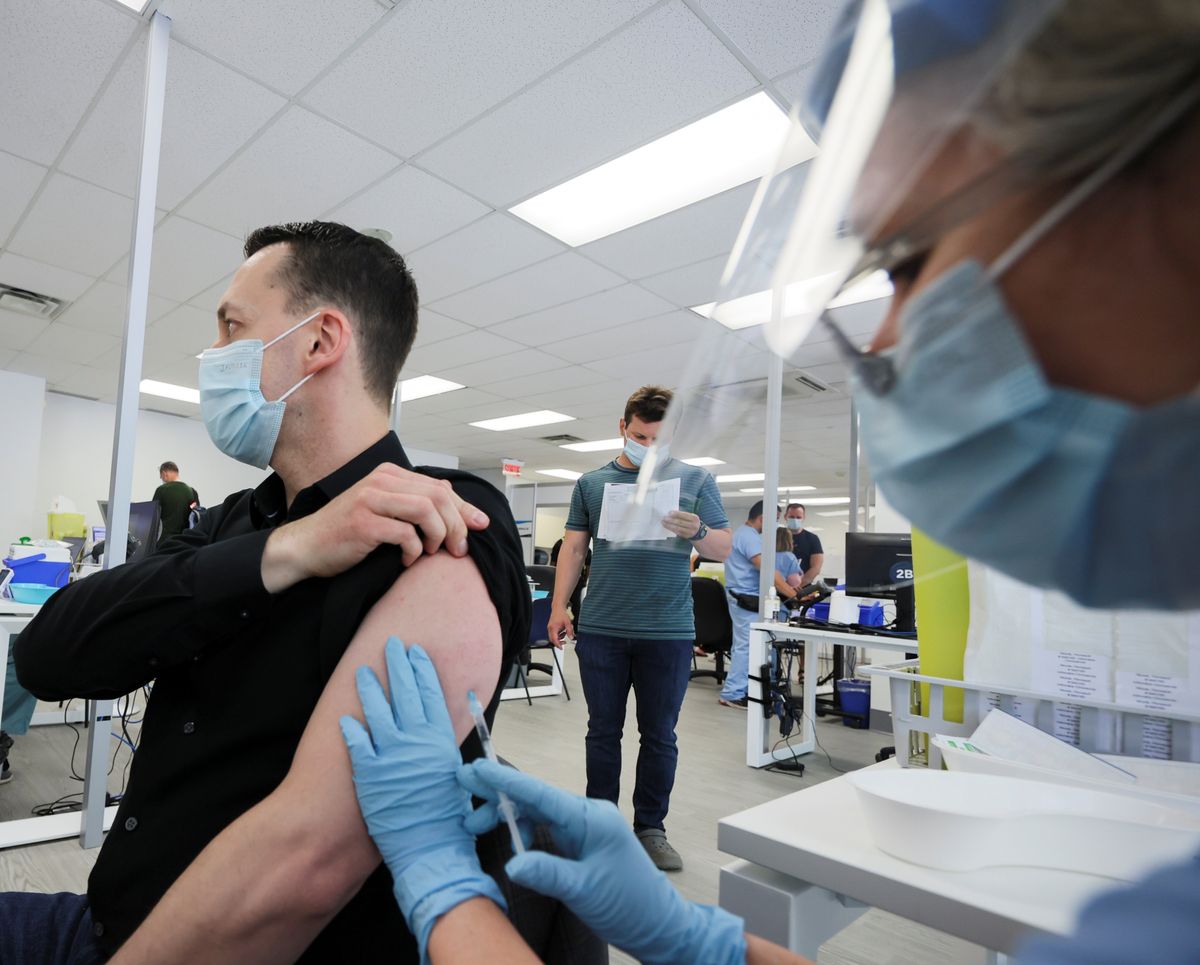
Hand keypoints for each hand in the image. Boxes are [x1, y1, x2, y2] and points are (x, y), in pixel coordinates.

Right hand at [261, 463, 488, 592]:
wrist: (306, 547)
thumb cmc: (346, 532)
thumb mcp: (383, 509)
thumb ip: (413, 498)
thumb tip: (449, 489)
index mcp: (388, 475)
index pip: (439, 486)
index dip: (464, 507)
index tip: (480, 526)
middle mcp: (380, 481)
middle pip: (438, 496)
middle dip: (457, 524)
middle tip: (458, 548)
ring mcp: (370, 500)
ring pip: (426, 511)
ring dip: (438, 535)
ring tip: (431, 552)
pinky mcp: (363, 523)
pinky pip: (404, 534)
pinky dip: (414, 550)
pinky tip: (407, 560)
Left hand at [340, 639, 504, 957]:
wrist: (429, 851)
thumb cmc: (448, 822)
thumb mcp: (459, 780)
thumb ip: (450, 753)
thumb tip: (445, 735)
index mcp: (442, 741)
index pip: (433, 695)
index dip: (424, 671)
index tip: (418, 653)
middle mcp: (418, 742)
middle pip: (407, 693)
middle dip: (399, 665)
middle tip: (392, 644)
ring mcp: (392, 755)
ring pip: (378, 710)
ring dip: (371, 687)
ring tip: (364, 671)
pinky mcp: (369, 773)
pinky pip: (357, 743)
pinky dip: (350, 729)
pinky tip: (344, 717)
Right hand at [459, 760, 745, 964]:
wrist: (659, 923)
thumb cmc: (629, 904)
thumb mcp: (584, 891)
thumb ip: (548, 873)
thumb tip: (511, 864)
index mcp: (590, 818)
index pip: (541, 794)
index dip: (506, 781)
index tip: (477, 768)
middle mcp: (587, 816)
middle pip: (535, 799)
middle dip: (498, 794)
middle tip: (462, 786)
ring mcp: (585, 829)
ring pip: (538, 813)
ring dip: (507, 816)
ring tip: (473, 825)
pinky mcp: (582, 844)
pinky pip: (547, 829)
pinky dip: (523, 832)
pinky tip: (509, 841)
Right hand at [546, 606, 573, 648]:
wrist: (558, 608)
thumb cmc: (561, 614)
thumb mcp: (568, 623)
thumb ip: (570, 631)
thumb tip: (571, 637)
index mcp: (553, 628)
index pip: (554, 639)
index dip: (558, 645)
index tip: (561, 648)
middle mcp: (550, 629)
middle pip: (552, 639)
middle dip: (558, 642)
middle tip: (564, 642)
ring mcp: (550, 628)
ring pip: (552, 637)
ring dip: (558, 638)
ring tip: (564, 634)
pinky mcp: (550, 627)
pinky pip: (553, 634)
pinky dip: (558, 635)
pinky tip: (562, 631)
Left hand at [661, 510, 700, 539]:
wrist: (698, 532)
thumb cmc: (691, 522)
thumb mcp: (691, 517)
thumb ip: (683, 515)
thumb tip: (671, 513)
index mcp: (694, 518)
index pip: (684, 515)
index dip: (676, 514)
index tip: (669, 512)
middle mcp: (693, 525)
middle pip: (680, 522)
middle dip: (671, 520)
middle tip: (664, 518)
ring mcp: (690, 532)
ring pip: (678, 528)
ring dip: (669, 525)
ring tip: (663, 522)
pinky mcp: (686, 536)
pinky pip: (677, 532)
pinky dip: (671, 529)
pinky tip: (667, 526)